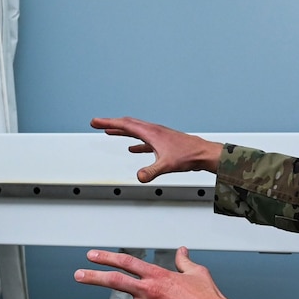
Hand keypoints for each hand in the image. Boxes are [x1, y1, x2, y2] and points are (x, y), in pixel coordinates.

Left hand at [74, 247, 229, 298]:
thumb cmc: (208, 298)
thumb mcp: (197, 273)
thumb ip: (184, 261)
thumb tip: (182, 250)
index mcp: (158, 276)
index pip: (127, 263)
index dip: (107, 258)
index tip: (92, 256)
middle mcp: (149, 292)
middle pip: (115, 282)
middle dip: (93, 278)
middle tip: (78, 276)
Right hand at [91, 117, 222, 182]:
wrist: (204, 154)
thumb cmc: (189, 155)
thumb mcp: (167, 165)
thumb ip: (152, 171)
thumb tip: (139, 176)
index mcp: (151, 133)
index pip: (125, 125)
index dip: (108, 122)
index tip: (95, 121)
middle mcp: (153, 131)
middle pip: (128, 124)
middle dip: (111, 123)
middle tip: (97, 123)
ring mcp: (158, 136)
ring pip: (135, 130)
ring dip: (121, 131)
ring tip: (110, 132)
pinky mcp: (162, 143)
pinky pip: (143, 140)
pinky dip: (135, 141)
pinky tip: (132, 148)